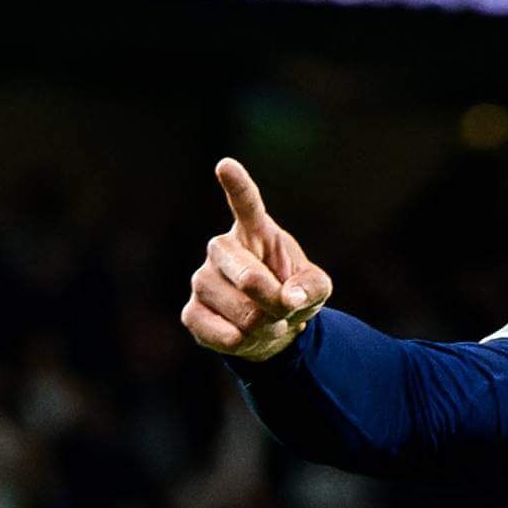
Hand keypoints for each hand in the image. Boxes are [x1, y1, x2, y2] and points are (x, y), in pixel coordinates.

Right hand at [182, 159, 328, 362]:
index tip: (225, 165)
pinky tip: (243, 335)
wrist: (270, 327)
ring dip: (262, 325)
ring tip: (265, 321)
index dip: (237, 185)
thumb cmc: (292, 294)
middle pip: (249, 277)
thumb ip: (312, 288)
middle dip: (274, 302)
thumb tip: (289, 298)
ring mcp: (202, 279)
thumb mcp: (316, 288)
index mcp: (255, 231)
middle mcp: (222, 249)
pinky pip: (220, 333)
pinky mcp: (191, 311)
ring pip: (240, 311)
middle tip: (283, 308)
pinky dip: (241, 342)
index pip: (246, 204)